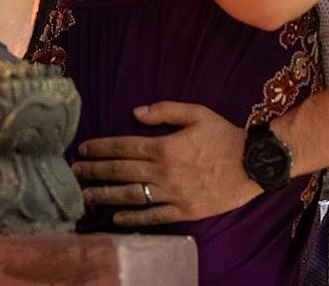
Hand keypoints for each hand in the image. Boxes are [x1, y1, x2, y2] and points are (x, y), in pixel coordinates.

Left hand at [73, 101, 259, 225]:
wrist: (255, 164)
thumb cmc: (224, 135)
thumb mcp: (196, 112)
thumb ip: (164, 110)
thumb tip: (134, 113)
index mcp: (163, 146)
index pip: (122, 147)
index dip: (99, 149)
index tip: (82, 150)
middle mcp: (164, 172)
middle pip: (120, 172)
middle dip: (94, 171)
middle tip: (74, 172)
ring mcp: (174, 194)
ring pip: (131, 196)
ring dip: (106, 195)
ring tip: (86, 195)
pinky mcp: (186, 211)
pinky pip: (154, 217)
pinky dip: (134, 218)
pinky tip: (117, 218)